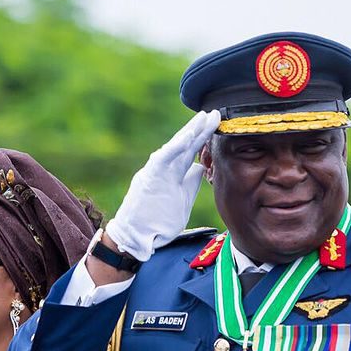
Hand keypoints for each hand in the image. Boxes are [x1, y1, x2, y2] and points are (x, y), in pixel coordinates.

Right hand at [105, 110, 220, 261]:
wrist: (133, 237)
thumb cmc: (155, 222)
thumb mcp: (180, 200)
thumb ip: (190, 184)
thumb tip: (202, 168)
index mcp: (172, 174)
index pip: (191, 152)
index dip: (203, 138)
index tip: (216, 125)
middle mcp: (164, 169)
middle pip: (186, 145)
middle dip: (200, 129)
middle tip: (215, 113)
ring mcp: (156, 172)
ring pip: (175, 148)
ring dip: (190, 132)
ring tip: (204, 118)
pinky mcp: (150, 178)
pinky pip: (164, 159)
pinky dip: (176, 147)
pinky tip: (188, 135)